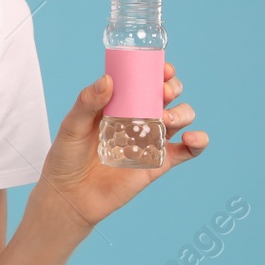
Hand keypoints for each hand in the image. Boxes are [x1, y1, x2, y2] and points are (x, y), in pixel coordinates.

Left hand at [34, 62, 207, 234]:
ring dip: (182, 112)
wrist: (70, 196)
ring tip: (164, 118)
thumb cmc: (66, 157)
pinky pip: (187, 151)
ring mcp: (150, 139)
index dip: (157, 71)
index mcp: (119, 103)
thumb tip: (108, 80)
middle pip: (166, 95)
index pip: (143, 80)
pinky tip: (192, 138)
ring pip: (180, 118)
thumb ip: (87, 102)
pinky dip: (198, 141)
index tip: (163, 69)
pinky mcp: (158, 163)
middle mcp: (138, 118)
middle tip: (162, 92)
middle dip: (172, 88)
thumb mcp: (72, 125)